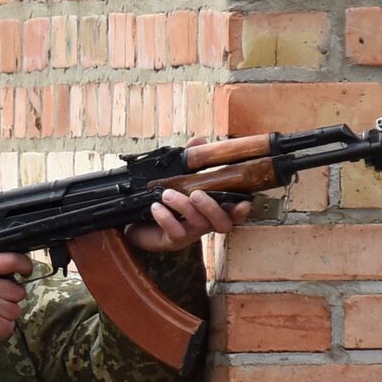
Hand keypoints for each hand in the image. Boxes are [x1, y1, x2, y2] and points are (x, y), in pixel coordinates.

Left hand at [123, 137, 250, 253]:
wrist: (137, 220)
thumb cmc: (163, 198)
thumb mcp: (176, 176)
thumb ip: (190, 160)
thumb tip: (200, 140)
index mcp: (210, 208)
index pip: (232, 212)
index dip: (240, 209)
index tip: (244, 202)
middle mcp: (204, 222)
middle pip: (222, 223)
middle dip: (212, 207)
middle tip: (196, 194)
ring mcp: (189, 234)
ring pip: (199, 225)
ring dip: (184, 207)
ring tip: (167, 194)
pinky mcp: (172, 241)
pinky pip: (175, 233)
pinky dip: (166, 218)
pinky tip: (156, 207)